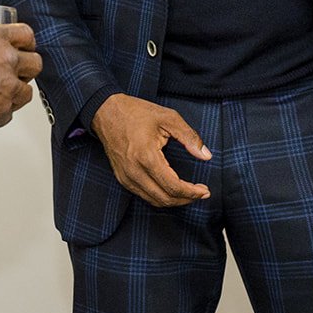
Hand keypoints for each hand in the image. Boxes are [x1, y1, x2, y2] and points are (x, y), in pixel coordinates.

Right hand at [0, 23, 41, 130]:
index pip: (25, 34)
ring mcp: (9, 85)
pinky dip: (0, 116)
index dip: (26, 42)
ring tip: (3, 96)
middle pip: (35, 62)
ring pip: (27, 91)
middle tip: (17, 72)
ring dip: (17, 94)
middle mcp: (7, 60)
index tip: (23, 47)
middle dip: (28, 68)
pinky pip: (9, 114)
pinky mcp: (4, 108)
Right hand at [92, 93, 210, 207]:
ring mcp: (126, 177)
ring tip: (189, 193)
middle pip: (164, 199)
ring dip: (174, 200)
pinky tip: (172, 189)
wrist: (106, 112)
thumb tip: (206, 156)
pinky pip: (144, 195)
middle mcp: (134, 172)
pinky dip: (160, 196)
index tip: (204, 191)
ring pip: (154, 201)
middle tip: (201, 193)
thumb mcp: (168, 118)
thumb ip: (189, 137)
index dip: (192, 193)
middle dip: (186, 199)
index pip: (173, 186)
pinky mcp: (122, 178)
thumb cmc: (136, 112)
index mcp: (146, 157)